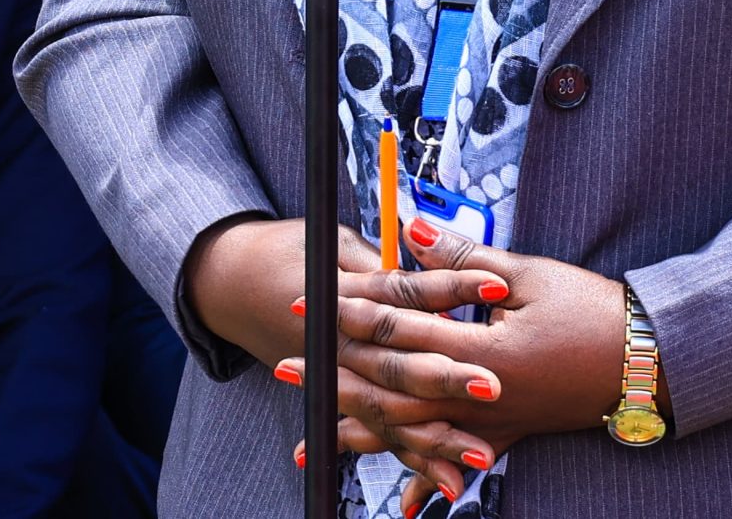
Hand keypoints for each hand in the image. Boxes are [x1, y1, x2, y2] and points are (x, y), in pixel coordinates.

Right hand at [192, 218, 496, 501]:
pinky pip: (385, 436)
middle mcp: (344, 345)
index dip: (453, 285)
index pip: (407, 293)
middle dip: (448, 379)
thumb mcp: (336, 246)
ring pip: (393, 415)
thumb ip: (384, 260)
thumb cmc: (290, 253)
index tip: (499, 284)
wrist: (232, 281)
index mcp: (346, 297)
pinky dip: (415, 462)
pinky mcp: (351, 401)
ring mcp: (345, 378)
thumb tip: (425, 244)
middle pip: (399, 366)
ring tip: (482, 455)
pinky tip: (448, 486)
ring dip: (436, 440)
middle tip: (495, 387)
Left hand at [277, 217, 630, 508]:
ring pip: (414, 431)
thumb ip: (461, 258)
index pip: (403, 329)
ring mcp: (493, 423)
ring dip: (361, 429)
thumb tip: (409, 230)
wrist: (645, 362)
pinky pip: (458, 461)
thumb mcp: (526, 275)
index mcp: (483, 350)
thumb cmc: (591, 311)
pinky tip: (401, 504)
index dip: (355, 314)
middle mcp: (480, 395)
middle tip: (288, 368)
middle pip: (394, 387)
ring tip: (313, 433)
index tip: (314, 303)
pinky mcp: (508, 434)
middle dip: (338, 375)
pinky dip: (426, 479)